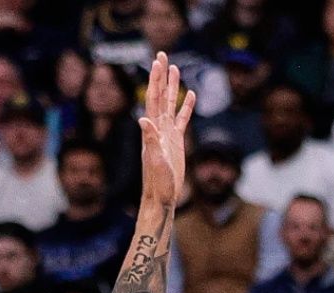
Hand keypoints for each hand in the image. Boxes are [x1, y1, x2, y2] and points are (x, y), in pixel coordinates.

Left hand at [137, 52, 196, 209]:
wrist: (161, 196)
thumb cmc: (158, 183)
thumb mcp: (155, 161)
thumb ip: (149, 140)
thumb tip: (143, 119)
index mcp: (153, 130)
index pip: (154, 99)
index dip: (156, 80)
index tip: (158, 62)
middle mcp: (158, 128)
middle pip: (161, 96)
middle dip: (162, 76)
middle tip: (163, 55)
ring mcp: (167, 134)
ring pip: (171, 104)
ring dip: (173, 87)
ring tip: (176, 69)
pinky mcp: (176, 141)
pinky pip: (182, 120)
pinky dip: (186, 107)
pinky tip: (191, 96)